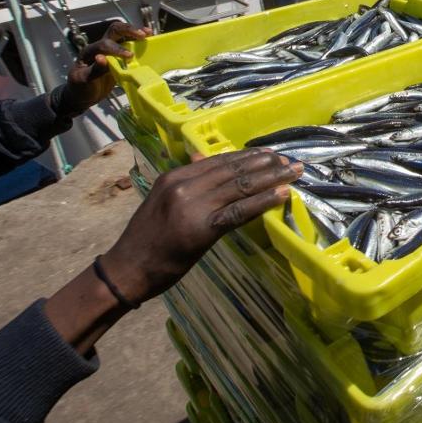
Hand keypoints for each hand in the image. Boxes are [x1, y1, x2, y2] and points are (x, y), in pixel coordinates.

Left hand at [58, 22, 150, 115]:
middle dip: (128, 30)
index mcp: (89, 52)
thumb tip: (102, 58)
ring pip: (122, 35)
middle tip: (142, 35)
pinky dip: (137, 42)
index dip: (117, 49)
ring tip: (148, 33)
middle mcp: (100, 47)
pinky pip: (127, 46)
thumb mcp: (83, 81)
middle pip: (114, 31)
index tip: (129, 56)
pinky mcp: (118, 58)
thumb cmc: (80, 88)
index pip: (105, 45)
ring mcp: (110, 51)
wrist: (82, 96)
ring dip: (135, 32)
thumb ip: (94, 70)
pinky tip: (148, 41)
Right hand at [97, 149, 301, 303]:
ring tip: (293, 172)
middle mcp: (184, 186)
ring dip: (271, 178)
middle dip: (265, 163)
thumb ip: (186, 180)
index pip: (218, 161)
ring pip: (240, 186)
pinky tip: (281, 195)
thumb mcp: (161, 200)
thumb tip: (203, 158)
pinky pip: (239, 211)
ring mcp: (193, 206)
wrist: (128, 269)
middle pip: (233, 170)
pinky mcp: (202, 229)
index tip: (269, 153)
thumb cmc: (146, 238)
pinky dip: (263, 201)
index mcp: (174, 177)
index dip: (247, 156)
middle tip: (289, 160)